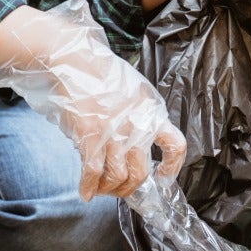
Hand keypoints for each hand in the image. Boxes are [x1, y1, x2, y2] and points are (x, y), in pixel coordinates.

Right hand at [0, 1, 186, 199]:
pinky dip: (88, 187)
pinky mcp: (91, 135)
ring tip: (100, 189)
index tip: (163, 178)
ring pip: (117, 177)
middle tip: (119, 190)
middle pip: (141, 173)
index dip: (172, 168)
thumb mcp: (134, 90)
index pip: (175, 146)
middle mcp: (138, 125)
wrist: (75, 59)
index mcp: (152, 112)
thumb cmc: (101, 72)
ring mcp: (114, 132)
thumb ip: (139, 115)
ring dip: (108, 189)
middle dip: (129, 188)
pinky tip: (84, 192)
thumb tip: (132, 145)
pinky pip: (93, 172)